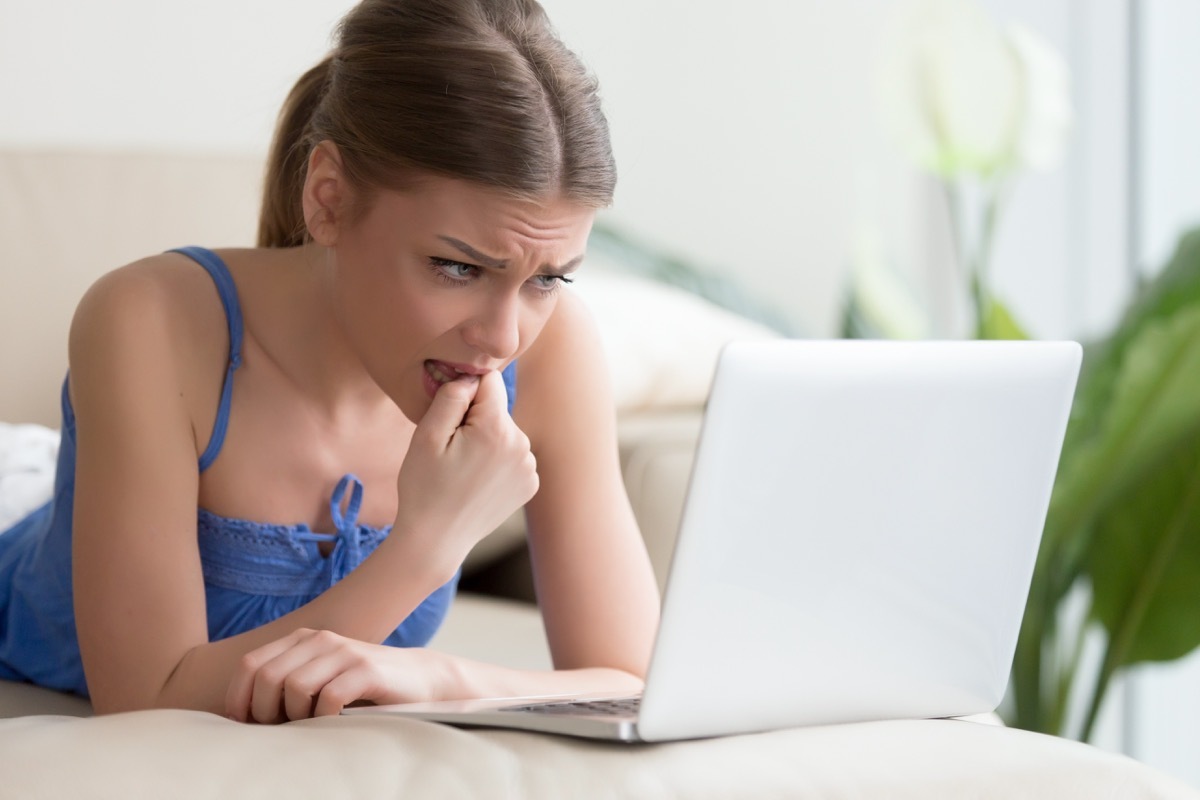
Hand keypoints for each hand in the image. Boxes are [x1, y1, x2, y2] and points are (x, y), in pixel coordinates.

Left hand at [225, 628, 446, 722]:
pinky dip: (324, 717)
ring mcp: (344, 652)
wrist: (419, 678)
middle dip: (265, 712)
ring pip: (294, 686)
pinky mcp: (367, 670)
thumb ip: (285, 685)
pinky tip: (335, 721)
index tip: (246, 725)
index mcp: (302, 640)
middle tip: (281, 729)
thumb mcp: (319, 678)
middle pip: (267, 677)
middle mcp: (320, 639)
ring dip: (296, 716)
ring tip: (310, 724)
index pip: (250, 664)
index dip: (239, 698)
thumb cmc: (361, 688)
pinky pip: (328, 698)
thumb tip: (241, 717)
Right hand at [395, 369, 538, 562]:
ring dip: (486, 441)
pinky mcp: (530, 484)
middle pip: (497, 409)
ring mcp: (530, 467)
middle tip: (451, 452)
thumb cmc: (423, 487)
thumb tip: (472, 377)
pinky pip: (512, 456)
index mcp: (497, 430)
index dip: (464, 394)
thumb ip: (452, 396)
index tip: (449, 419)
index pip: (488, 382)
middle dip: (475, 420)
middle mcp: (522, 445)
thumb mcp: (426, 435)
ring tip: (462, 470)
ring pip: (504, 432)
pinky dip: (496, 462)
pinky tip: (477, 483)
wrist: (435, 540)